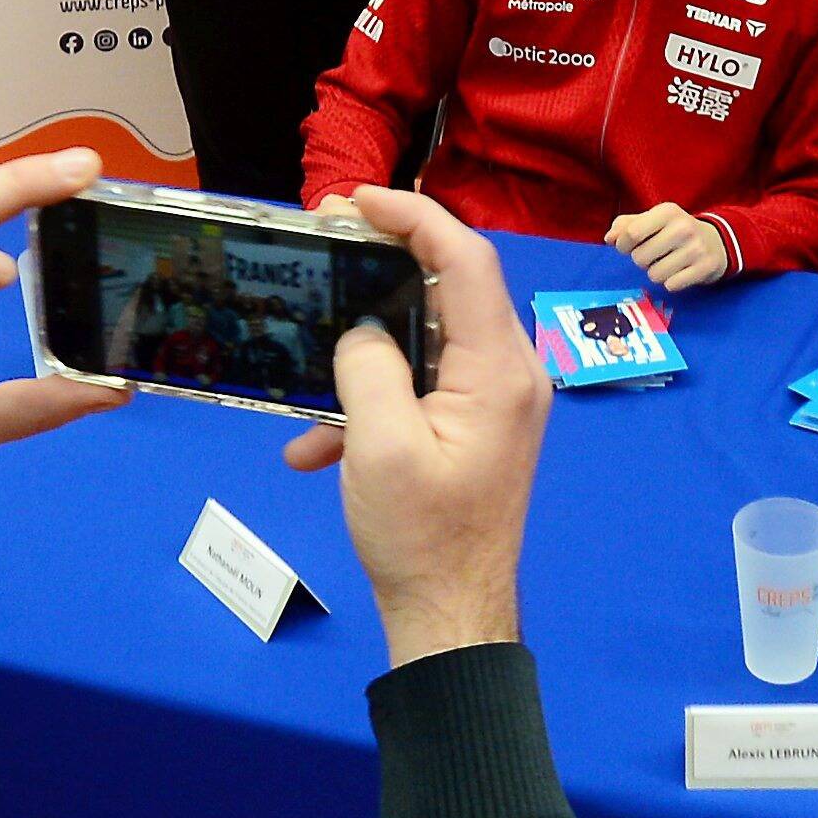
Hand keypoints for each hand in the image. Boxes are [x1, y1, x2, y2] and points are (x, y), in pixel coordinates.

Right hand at [281, 188, 545, 665]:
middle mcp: (510, 373)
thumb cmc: (421, 535)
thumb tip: (362, 330)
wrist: (450, 617)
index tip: (355, 199)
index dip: (413, 215)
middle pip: (448, 288)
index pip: (465, 259)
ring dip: (364, 348)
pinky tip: (316, 446)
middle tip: (323, 246)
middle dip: (382, 265)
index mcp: (499, 368)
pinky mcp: (474, 428)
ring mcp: (496, 401)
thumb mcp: (380, 445)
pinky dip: (370, 400)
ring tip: (308, 348)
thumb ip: (369, 365)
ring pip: (425, 339)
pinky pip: (421, 387)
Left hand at [607, 203, 734, 289]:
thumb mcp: (653, 220)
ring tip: (667, 263)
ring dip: (656, 273)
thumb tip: (609, 239)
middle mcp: (683, 227)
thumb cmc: (675, 231)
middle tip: (653, 255)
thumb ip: (626, 225)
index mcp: (667, 211)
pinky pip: (672, 285)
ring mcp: (696, 248)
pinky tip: (680, 272)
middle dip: (641, 261)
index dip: (623, 245)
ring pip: (655, 275)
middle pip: (640, 258)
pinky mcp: (705, 267)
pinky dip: (671, 282)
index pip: (631, 233)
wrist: (717, 241)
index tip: (628, 247)